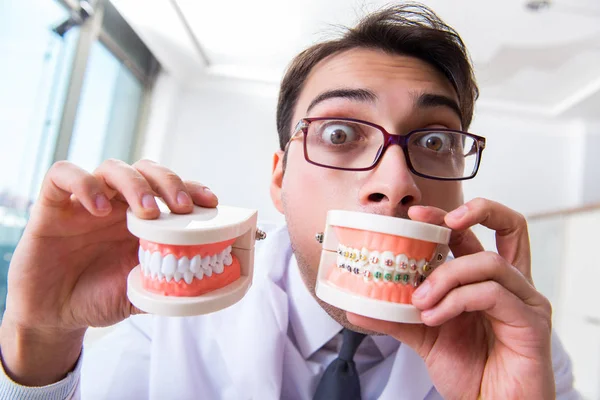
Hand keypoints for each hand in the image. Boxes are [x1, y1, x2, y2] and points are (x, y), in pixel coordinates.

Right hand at [0, 159, 217, 385]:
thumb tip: (204, 283)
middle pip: (146, 170)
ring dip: (134, 184)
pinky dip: (84, 184)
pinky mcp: (52, 206)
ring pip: (112, 167)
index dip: (192, 189)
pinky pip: (63, 175)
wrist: (56, 315)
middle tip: (181, 208)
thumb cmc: (101, 297)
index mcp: (142, 219)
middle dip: (168, 182)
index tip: (210, 203)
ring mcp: (86, 202)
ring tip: (146, 213)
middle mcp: (117, 204)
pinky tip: (99, 209)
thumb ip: (167, 282)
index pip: (170, 189)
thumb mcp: (141, 291)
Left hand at [347, 198, 553, 398]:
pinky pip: (492, 294)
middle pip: (509, 225)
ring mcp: (525, 300)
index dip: (450, 215)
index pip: (476, 233)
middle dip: (472, 212)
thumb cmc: (469, 371)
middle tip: (430, 222)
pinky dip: (457, 300)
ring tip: (420, 301)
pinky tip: (436, 317)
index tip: (414, 214)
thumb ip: (396, 316)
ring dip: (446, 276)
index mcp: (487, 280)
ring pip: (488, 262)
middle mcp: (511, 283)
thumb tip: (356, 307)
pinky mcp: (531, 322)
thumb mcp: (425, 336)